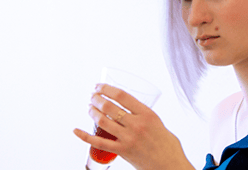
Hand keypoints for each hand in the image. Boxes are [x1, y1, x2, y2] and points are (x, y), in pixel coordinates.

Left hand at [73, 84, 193, 169]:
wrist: (171, 166)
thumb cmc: (168, 147)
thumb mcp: (159, 124)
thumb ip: (144, 116)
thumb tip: (132, 111)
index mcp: (147, 114)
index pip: (122, 96)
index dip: (107, 88)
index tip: (99, 86)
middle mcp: (136, 125)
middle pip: (110, 107)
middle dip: (97, 99)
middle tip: (93, 96)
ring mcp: (128, 139)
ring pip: (103, 121)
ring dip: (92, 112)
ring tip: (89, 107)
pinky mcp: (122, 151)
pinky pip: (99, 143)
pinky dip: (85, 136)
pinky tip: (76, 130)